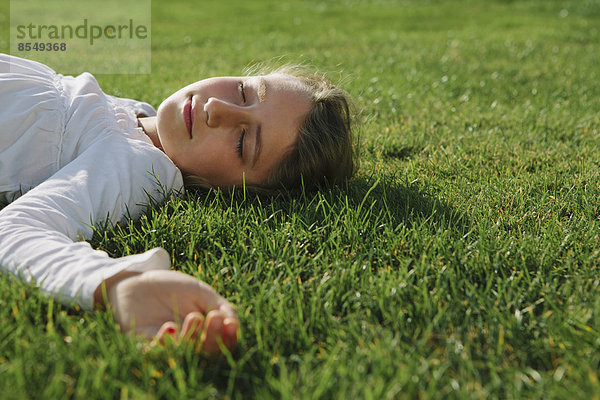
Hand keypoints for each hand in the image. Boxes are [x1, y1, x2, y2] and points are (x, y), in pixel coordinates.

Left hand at [94, 269, 238, 353]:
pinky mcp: (145, 346)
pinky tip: (170, 326)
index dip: (229, 338)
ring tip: (194, 317)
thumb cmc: (172, 288)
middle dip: (214, 338)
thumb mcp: (201, 293)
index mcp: (205, 332)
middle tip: (215, 318)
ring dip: (192, 337)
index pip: (223, 345)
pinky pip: (155, 353)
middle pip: (207, 354)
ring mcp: (168, 346)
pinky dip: (164, 342)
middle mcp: (189, 344)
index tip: (229, 322)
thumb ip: (221, 306)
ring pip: (184, 353)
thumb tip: (233, 323)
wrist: (137, 282)